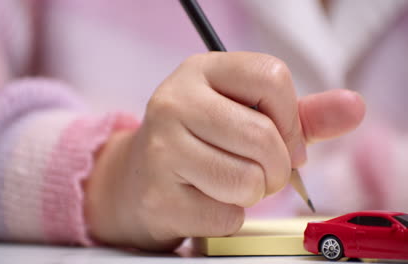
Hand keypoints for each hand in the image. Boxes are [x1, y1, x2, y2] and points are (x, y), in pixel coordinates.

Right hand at [84, 52, 364, 250]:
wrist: (137, 177)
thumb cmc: (199, 141)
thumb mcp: (244, 113)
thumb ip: (301, 114)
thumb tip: (353, 108)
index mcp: (200, 70)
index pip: (271, 78)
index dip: (291, 118)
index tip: (283, 138)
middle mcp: (174, 102)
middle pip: (263, 138)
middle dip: (276, 167)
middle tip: (259, 169)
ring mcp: (161, 149)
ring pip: (248, 182)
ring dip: (252, 193)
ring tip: (229, 182)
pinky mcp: (159, 194)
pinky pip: (227, 216)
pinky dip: (228, 216)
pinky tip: (205, 199)